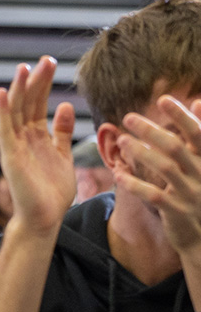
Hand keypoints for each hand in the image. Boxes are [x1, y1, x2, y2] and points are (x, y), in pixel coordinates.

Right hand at [0, 56, 75, 238]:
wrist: (44, 218)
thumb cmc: (53, 192)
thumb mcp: (63, 156)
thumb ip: (62, 132)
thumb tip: (66, 106)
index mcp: (35, 137)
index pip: (38, 104)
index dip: (43, 85)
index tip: (51, 64)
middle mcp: (23, 139)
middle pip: (28, 104)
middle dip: (36, 82)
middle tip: (45, 60)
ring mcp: (15, 146)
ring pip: (16, 112)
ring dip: (19, 90)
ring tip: (24, 68)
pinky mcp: (10, 157)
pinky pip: (5, 130)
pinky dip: (3, 112)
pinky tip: (4, 94)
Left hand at [116, 95, 200, 254]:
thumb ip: (200, 137)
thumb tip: (198, 101)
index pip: (198, 133)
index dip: (181, 116)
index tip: (163, 99)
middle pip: (175, 147)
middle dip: (151, 130)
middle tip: (127, 117)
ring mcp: (190, 193)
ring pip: (164, 169)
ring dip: (140, 153)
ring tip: (121, 141)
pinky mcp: (177, 211)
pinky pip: (154, 195)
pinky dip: (135, 184)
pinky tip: (119, 174)